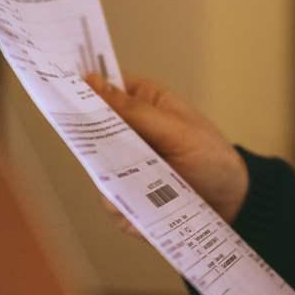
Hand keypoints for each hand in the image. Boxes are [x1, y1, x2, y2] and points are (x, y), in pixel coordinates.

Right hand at [84, 73, 249, 223]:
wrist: (232, 202)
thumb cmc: (212, 156)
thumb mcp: (178, 130)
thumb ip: (135, 111)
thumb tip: (93, 83)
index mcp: (141, 102)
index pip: (100, 88)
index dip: (80, 90)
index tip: (62, 96)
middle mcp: (127, 132)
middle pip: (90, 132)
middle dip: (95, 148)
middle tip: (115, 159)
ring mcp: (124, 165)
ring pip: (97, 171)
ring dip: (117, 184)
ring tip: (148, 191)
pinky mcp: (126, 196)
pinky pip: (111, 202)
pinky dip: (126, 210)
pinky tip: (147, 212)